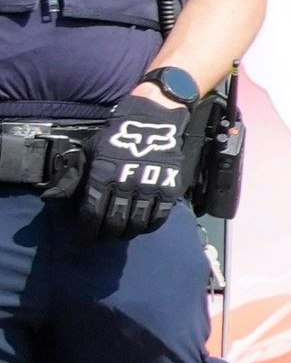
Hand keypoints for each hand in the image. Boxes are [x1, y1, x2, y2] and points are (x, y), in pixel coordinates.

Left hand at [77, 81, 201, 236]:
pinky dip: (149, 227)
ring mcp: (150, 187)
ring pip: (136, 223)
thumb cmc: (113, 140)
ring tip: (121, 234)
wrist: (151, 123)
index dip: (86, 232)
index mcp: (102, 176)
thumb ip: (70, 179)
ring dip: (126, 233)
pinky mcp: (169, 188)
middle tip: (102, 239)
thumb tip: (49, 199)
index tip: (84, 240)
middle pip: (114, 223)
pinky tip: (141, 227)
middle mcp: (126, 184)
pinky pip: (159, 217)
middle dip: (106, 236)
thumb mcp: (87, 155)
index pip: (92, 214)